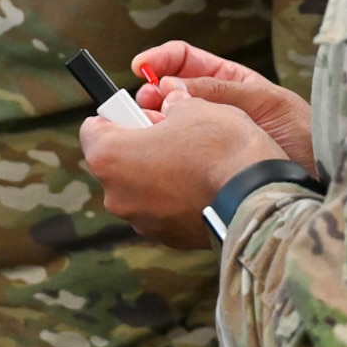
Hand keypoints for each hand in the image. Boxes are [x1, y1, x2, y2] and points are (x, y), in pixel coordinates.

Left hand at [81, 91, 289, 249]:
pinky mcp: (168, 238)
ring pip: (140, 188)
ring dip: (157, 173)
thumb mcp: (192, 107)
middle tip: (168, 132)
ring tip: (192, 160)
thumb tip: (171, 107)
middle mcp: (117, 196)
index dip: (115, 115)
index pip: (91, 130)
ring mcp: (142, 222)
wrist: (255, 196)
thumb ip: (170, 107)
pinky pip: (163, 210)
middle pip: (115, 162)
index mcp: (110, 157)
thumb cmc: (219, 147)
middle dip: (138, 145)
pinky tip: (202, 184)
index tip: (135, 111)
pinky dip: (176, 197)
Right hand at [131, 42, 315, 167]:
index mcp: (229, 81)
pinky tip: (159, 150)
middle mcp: (213, 106)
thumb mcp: (265, 101)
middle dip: (151, 93)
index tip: (140, 67)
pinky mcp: (204, 166)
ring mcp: (207, 137)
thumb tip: (170, 87)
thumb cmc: (304, 135)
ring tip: (148, 126)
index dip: (160, 60)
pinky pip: (176, 154)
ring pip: (167, 124)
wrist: (322, 177)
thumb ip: (219, 90)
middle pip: (168, 92)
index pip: (185, 61)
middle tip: (145, 103)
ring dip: (152, 122)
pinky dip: (162, 149)